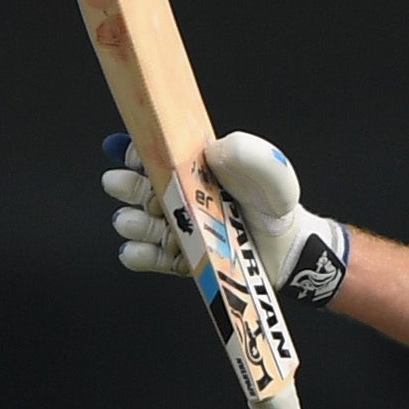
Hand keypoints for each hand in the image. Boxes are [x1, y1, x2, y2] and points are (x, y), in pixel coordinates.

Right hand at [97, 132, 353, 306]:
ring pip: (144, 223)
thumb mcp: (270, 172)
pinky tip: (133, 251)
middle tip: (118, 184)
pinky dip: (140, 255)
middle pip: (143, 187)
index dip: (139, 151)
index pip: (159, 153)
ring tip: (129, 220)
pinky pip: (155, 258)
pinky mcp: (186, 258)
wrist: (291, 252)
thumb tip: (212, 150)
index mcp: (198, 168)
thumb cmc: (276, 206)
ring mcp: (183, 228)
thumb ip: (248, 155)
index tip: (127, 153)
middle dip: (126, 185)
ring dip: (132, 221)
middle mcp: (184, 196)